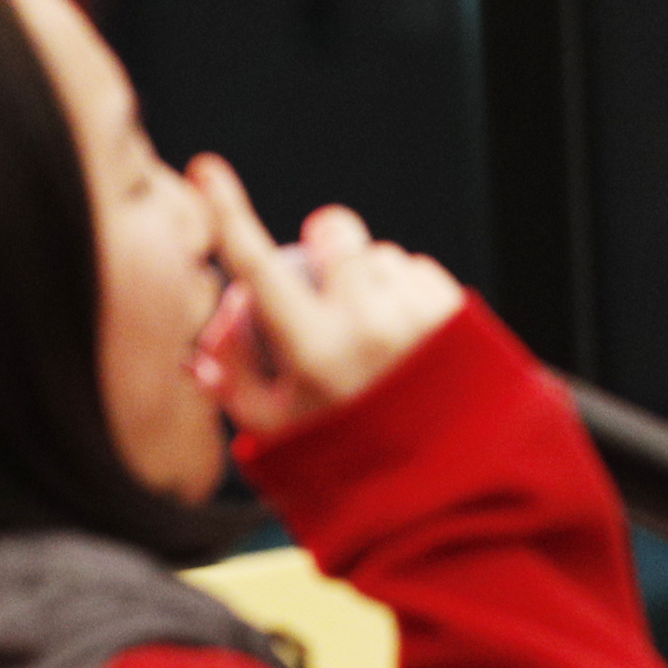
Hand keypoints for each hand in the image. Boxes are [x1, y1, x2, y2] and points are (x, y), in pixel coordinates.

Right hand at [187, 155, 465, 436]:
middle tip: (323, 283)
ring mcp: (418, 318)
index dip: (228, 213)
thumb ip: (232, 375)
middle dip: (323, 247)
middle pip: (333, 231)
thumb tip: (217, 319)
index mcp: (312, 355)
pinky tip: (406, 339)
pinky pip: (419, 271)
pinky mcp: (460, 317)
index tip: (207, 170)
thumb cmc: (346, 463)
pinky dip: (405, 293)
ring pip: (379, 254)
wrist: (444, 497)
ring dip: (368, 280)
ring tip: (371, 336)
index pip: (258, 267)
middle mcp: (366, 328)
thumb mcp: (272, 432)